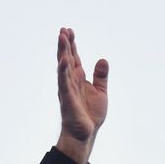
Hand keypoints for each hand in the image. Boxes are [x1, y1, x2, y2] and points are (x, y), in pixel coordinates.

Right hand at [55, 27, 108, 163]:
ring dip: (62, 52)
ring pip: (64, 67)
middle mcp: (71, 81)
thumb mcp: (100, 92)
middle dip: (65, 44)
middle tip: (63, 29)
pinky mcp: (67, 99)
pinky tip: (63, 61)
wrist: (85, 133)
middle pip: (67, 58)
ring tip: (61, 38)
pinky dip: (63, 72)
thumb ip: (100, 76)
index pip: (74, 58)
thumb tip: (102, 59)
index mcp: (78, 79)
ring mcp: (68, 89)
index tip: (69, 31)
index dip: (72, 44)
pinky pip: (64, 83)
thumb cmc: (90, 114)